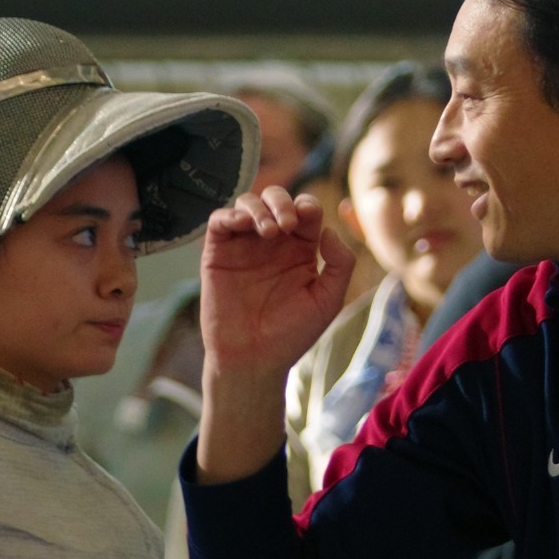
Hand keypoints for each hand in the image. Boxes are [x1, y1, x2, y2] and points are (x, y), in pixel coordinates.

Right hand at [199, 187, 356, 381]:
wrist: (253, 360)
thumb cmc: (291, 334)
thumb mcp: (328, 301)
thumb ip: (340, 264)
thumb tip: (329, 229)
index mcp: (301, 249)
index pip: (305, 210)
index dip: (307, 206)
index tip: (306, 220)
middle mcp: (272, 242)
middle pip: (276, 198)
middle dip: (282, 201)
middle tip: (287, 224)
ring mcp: (244, 246)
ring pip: (247, 203)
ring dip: (259, 207)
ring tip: (268, 232)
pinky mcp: (217, 253)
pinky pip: (219, 220)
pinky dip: (230, 214)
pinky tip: (243, 225)